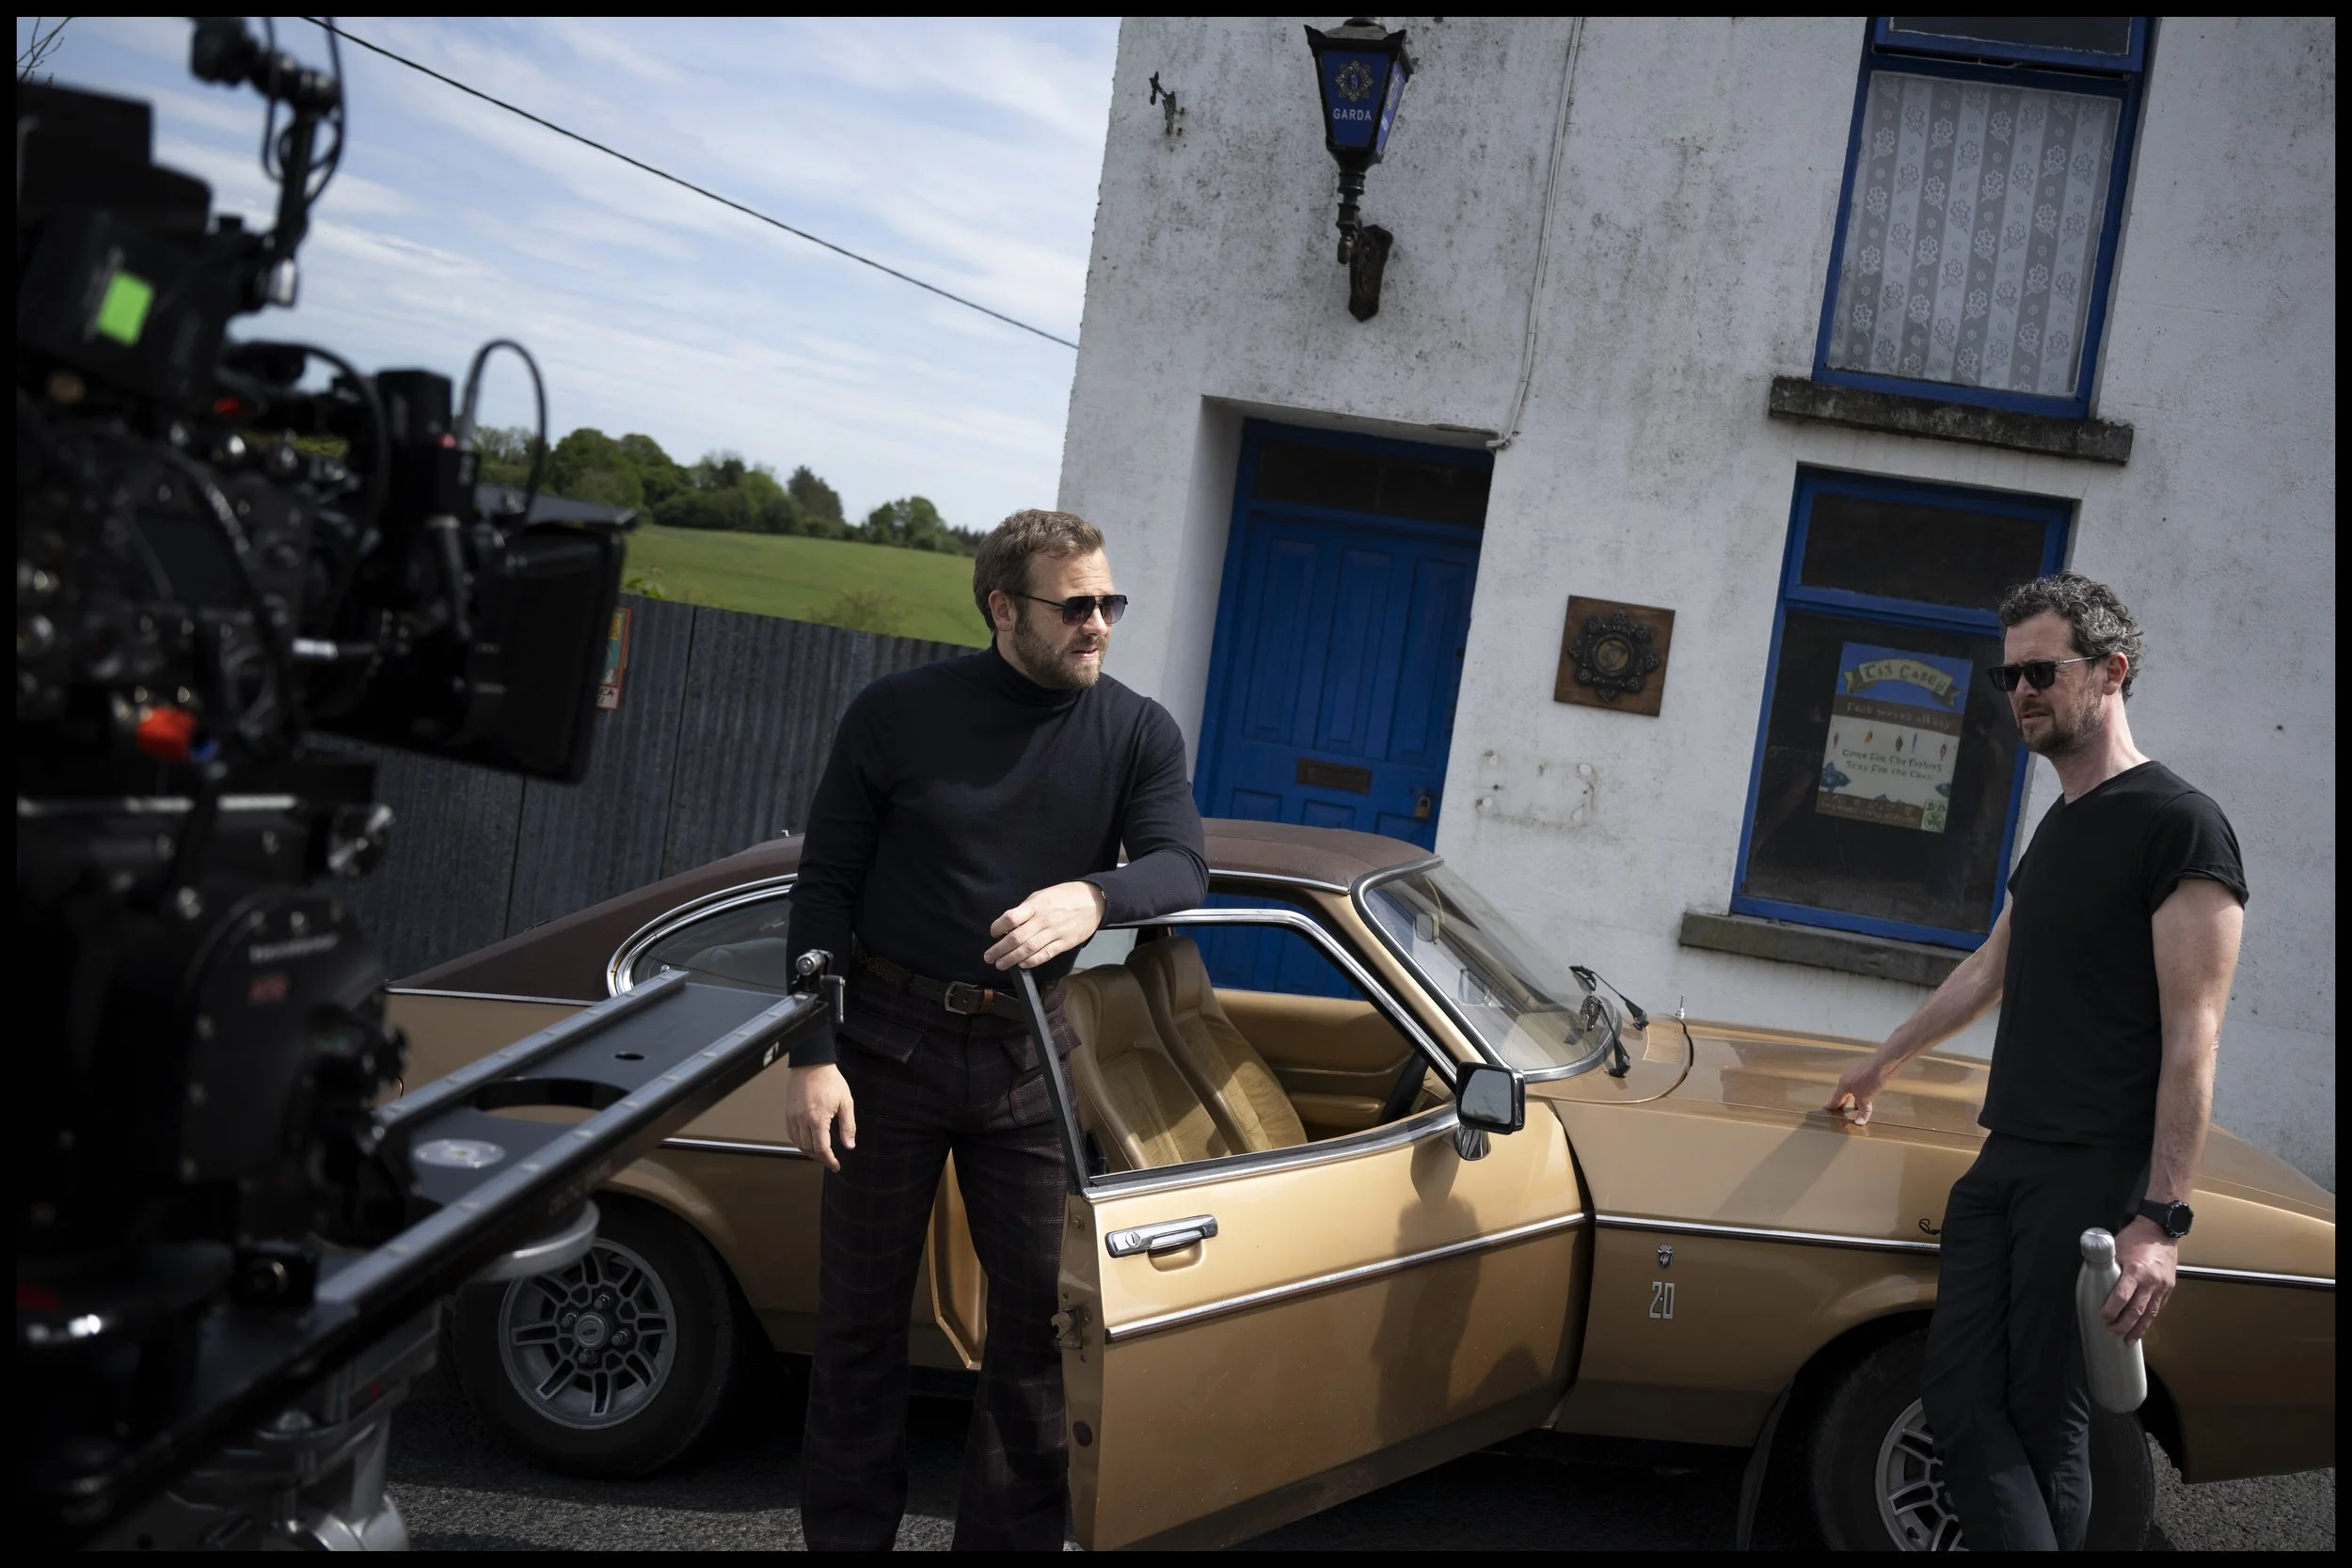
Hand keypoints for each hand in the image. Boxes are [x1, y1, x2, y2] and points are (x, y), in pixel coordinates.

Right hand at [785, 1063, 854, 1172]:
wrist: (812, 1063)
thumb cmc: (830, 1081)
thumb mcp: (846, 1102)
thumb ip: (848, 1126)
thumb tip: (849, 1145)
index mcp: (817, 1119)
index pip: (822, 1149)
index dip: (829, 1161)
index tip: (836, 1166)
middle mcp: (802, 1120)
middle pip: (809, 1149)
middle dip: (820, 1158)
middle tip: (830, 1160)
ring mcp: (793, 1117)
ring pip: (799, 1143)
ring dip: (809, 1152)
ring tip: (820, 1153)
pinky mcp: (788, 1112)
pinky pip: (791, 1134)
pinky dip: (799, 1142)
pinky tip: (807, 1142)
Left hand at [985, 880, 1106, 970]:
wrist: (1093, 901)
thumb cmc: (1064, 897)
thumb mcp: (1042, 895)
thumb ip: (1025, 910)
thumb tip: (1008, 926)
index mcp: (1036, 905)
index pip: (1011, 918)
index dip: (998, 927)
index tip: (993, 933)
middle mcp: (1044, 919)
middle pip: (1017, 938)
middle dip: (1000, 949)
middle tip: (989, 957)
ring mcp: (1055, 932)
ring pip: (1029, 949)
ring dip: (1011, 959)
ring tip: (1000, 964)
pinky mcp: (1064, 943)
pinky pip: (1045, 955)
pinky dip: (1032, 961)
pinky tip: (1022, 964)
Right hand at [1824, 1055, 1890, 1123]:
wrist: (1883, 1063)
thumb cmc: (1869, 1079)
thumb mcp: (1864, 1097)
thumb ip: (1862, 1110)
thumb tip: (1859, 1123)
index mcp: (1844, 1085)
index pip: (1836, 1098)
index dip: (1832, 1105)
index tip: (1827, 1109)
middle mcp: (1849, 1080)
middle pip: (1843, 1094)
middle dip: (1842, 1103)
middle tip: (1840, 1112)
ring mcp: (1858, 1077)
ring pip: (1853, 1091)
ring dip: (1853, 1100)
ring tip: (1854, 1109)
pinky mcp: (1868, 1076)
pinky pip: (1861, 1089)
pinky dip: (1861, 1096)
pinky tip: (1866, 1099)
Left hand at [2100, 1215, 2177, 1342]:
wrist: (2161, 1231)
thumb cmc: (2135, 1238)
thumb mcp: (2116, 1248)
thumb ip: (2106, 1265)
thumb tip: (2090, 1277)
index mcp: (2135, 1270)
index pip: (2122, 1296)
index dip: (2112, 1309)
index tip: (2102, 1318)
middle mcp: (2151, 1281)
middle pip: (2137, 1310)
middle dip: (2124, 1325)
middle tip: (2113, 1333)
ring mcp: (2162, 1286)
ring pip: (2150, 1313)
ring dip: (2139, 1329)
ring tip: (2128, 1339)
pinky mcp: (2169, 1288)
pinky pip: (2158, 1308)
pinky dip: (2149, 1319)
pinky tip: (2142, 1327)